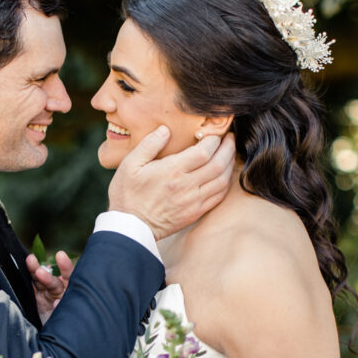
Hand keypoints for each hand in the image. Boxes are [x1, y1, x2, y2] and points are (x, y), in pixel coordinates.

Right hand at [25, 250, 73, 321]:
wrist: (57, 341)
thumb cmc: (69, 327)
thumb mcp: (68, 320)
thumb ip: (62, 310)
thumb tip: (56, 302)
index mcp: (73, 294)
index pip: (71, 279)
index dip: (66, 267)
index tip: (60, 256)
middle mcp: (61, 293)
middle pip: (53, 281)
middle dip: (46, 275)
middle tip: (39, 271)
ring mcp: (48, 295)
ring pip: (40, 281)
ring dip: (35, 271)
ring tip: (30, 260)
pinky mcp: (38, 300)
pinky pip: (32, 288)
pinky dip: (28, 281)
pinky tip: (23, 271)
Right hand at [107, 126, 235, 239]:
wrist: (130, 227)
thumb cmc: (127, 194)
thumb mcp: (129, 165)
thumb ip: (149, 144)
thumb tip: (165, 130)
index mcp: (172, 171)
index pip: (204, 151)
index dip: (213, 139)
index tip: (214, 132)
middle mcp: (186, 186)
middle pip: (218, 164)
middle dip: (228, 148)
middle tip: (230, 138)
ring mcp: (193, 201)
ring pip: (222, 180)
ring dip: (230, 165)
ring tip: (229, 154)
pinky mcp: (195, 212)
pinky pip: (218, 196)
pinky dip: (225, 183)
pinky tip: (224, 175)